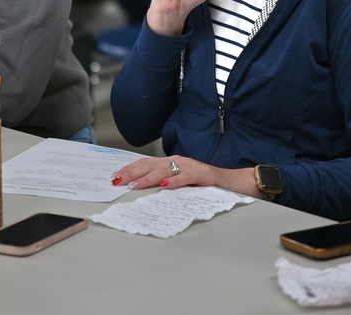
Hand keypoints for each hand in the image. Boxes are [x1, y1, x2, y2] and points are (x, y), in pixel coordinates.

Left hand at [110, 155, 259, 197]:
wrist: (235, 182)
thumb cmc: (207, 184)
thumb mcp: (183, 182)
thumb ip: (166, 182)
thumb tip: (142, 189)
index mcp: (173, 162)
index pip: (146, 163)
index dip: (130, 169)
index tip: (115, 177)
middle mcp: (180, 161)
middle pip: (151, 164)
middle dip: (132, 173)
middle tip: (118, 181)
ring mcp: (192, 167)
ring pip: (166, 169)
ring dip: (149, 177)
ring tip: (135, 184)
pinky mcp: (204, 175)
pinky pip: (187, 177)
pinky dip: (175, 180)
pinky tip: (165, 185)